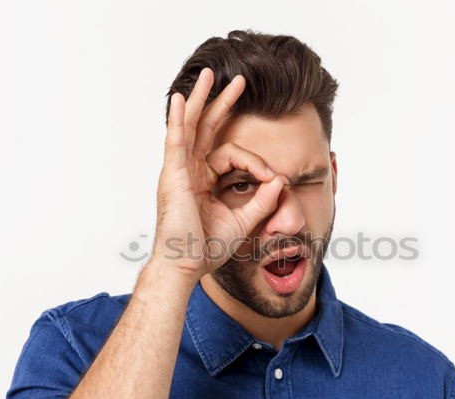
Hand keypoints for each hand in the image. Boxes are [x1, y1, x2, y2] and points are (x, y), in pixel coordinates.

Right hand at [151, 68, 284, 281]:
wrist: (186, 266)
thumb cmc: (206, 249)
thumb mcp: (244, 221)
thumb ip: (262, 201)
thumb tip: (281, 181)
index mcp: (202, 182)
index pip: (230, 155)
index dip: (255, 161)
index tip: (272, 178)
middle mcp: (189, 172)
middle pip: (206, 128)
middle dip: (222, 103)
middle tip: (238, 81)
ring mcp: (178, 172)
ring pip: (191, 127)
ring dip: (201, 99)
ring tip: (209, 75)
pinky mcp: (173, 176)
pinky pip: (175, 141)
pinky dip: (178, 119)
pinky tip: (182, 100)